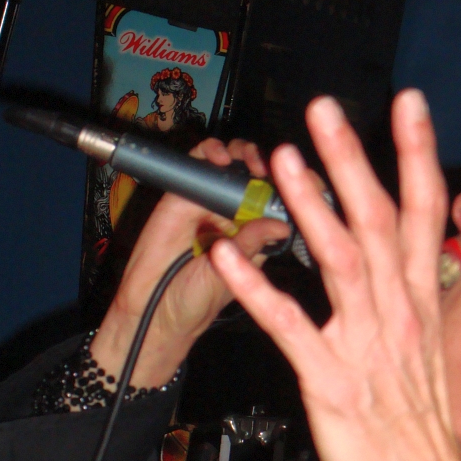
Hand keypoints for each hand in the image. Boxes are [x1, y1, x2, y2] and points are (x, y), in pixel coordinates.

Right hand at [91, 137, 289, 386]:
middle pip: (261, 177)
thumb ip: (251, 246)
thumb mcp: (232, 278)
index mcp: (256, 237)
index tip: (309, 181)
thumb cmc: (194, 303)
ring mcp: (210, 204)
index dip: (298, 190)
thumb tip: (282, 222)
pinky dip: (211, 152)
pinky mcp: (182, 194)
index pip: (281, 205)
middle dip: (274, 167)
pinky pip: (199, 163)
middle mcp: (236, 217)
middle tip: (278, 170)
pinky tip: (219, 158)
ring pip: (234, 164)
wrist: (152, 308)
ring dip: (246, 155)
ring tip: (250, 162)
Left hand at [211, 92, 460, 460]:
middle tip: (324, 108)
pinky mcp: (333, 385)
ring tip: (281, 161)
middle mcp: (398, 316)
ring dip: (311, 209)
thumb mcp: (423, 349)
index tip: (408, 104)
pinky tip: (232, 257)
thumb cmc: (418, 425)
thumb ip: (405, 297)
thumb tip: (392, 256)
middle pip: (378, 223)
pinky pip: (293, 329)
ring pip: (341, 263)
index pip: (425, 216)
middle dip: (352, 161)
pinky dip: (261, 290)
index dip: (417, 156)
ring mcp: (367, 349)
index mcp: (420, 305)